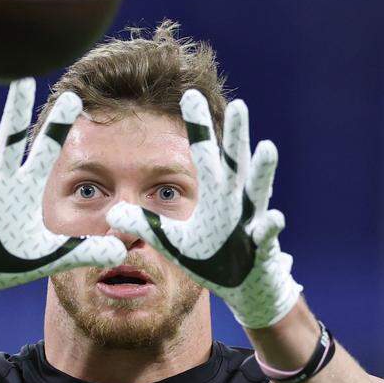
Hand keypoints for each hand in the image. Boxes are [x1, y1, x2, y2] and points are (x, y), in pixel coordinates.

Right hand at [0, 79, 126, 304]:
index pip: (46, 151)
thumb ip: (85, 250)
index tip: (73, 96)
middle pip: (11, 140)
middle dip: (17, 112)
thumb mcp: (52, 257)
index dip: (58, 126)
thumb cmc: (10, 262)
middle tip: (23, 78)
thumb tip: (121, 249)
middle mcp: (2, 183)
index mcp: (26, 189)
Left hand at [106, 90, 300, 327]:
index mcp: (215, 196)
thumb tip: (111, 213)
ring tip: (267, 147)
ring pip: (257, 192)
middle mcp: (235, 203)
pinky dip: (268, 227)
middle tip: (238, 105)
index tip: (191, 94)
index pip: (204, 154)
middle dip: (236, 136)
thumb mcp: (173, 242)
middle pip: (236, 163)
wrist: (245, 288)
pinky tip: (272, 219)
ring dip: (262, 171)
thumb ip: (146, 224)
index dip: (198, 126)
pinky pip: (265, 236)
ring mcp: (251, 223)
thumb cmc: (210, 259)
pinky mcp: (260, 248)